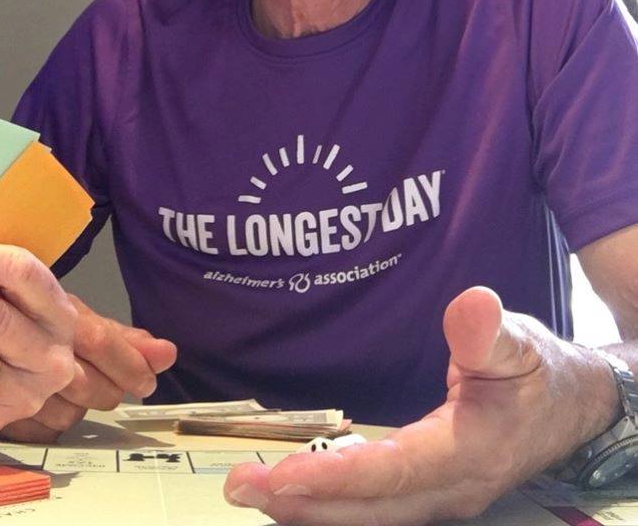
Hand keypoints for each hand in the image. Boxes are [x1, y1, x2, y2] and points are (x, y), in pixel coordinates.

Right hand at [0, 294, 176, 442]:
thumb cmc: (22, 314)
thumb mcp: (70, 314)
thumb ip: (120, 338)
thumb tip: (169, 354)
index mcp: (58, 316)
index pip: (103, 341)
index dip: (131, 365)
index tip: (148, 382)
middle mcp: (36, 351)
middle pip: (93, 387)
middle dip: (110, 389)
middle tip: (111, 382)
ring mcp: (13, 384)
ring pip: (71, 415)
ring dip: (78, 404)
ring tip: (69, 385)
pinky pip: (42, 433)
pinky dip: (51, 421)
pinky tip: (47, 401)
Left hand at [224, 286, 619, 525]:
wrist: (571, 408)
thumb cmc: (538, 371)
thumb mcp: (521, 343)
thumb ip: (491, 332)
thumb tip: (471, 305)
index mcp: (469, 453)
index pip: (393, 472)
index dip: (336, 477)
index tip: (282, 474)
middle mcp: (450, 489)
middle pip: (369, 508)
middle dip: (301, 502)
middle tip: (239, 486)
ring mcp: (439, 497)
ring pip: (368, 515)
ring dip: (308, 507)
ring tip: (250, 490)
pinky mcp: (428, 492)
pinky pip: (374, 507)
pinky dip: (331, 503)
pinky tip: (294, 492)